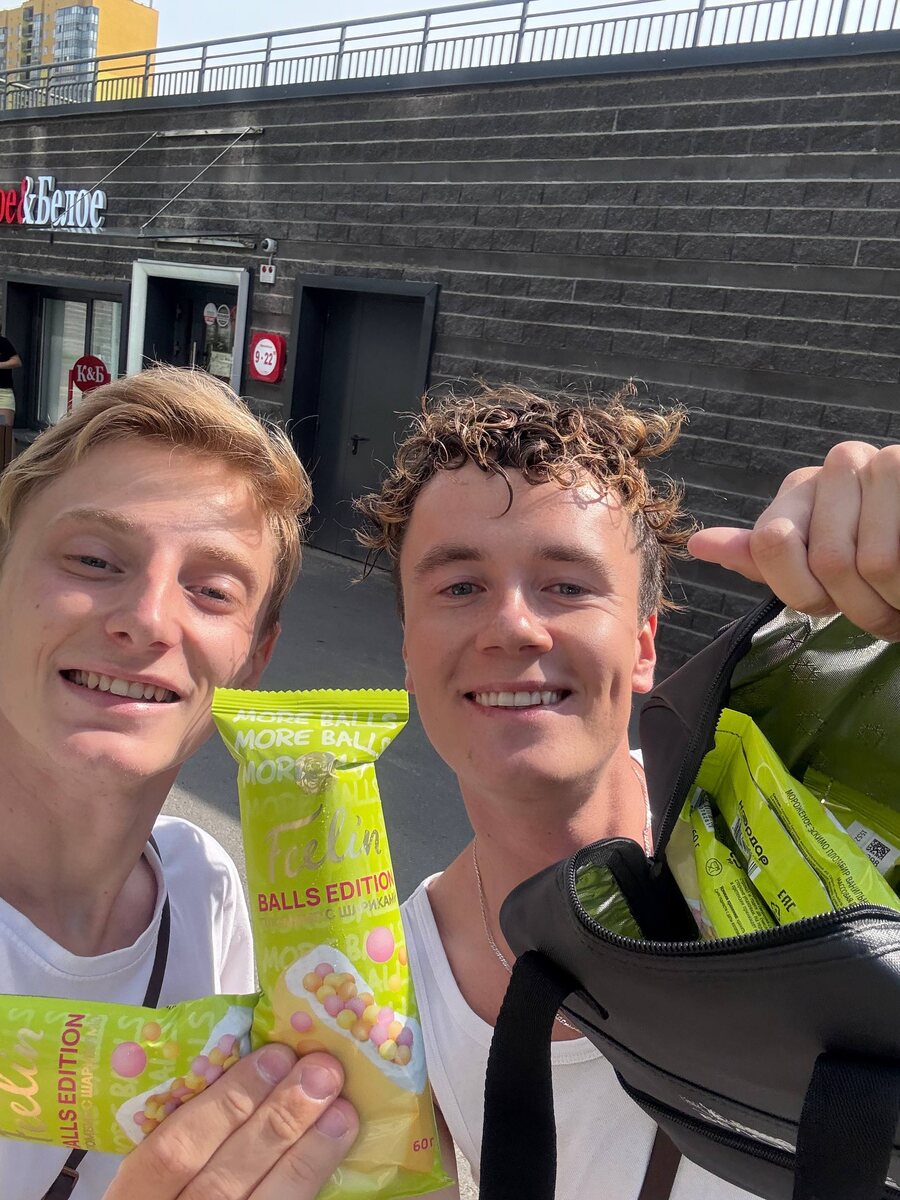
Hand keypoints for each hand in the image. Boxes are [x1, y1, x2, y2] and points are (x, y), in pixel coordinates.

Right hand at [103, 1045, 357, 1199]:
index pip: (173, 1151)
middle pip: (223, 1179)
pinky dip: (310, 1183)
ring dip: (308, 1152)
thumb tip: (258, 1063)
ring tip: (342, 1108)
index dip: (226, 1102)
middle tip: (321, 1070)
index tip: (274, 1055)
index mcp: (137, 1196)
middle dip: (278, 1118)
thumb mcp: (159, 1166)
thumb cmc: (172, 1188)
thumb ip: (189, 1125)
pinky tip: (335, 1153)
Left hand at [688, 441, 899, 639]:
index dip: (801, 592)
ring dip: (893, 604)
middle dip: (857, 608)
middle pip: (828, 561)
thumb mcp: (810, 568)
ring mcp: (888, 463)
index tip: (828, 603)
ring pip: (874, 563)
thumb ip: (761, 560)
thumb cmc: (870, 561)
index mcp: (801, 487)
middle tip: (881, 612)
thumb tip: (698, 545)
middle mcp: (842, 463)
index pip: (771, 546)